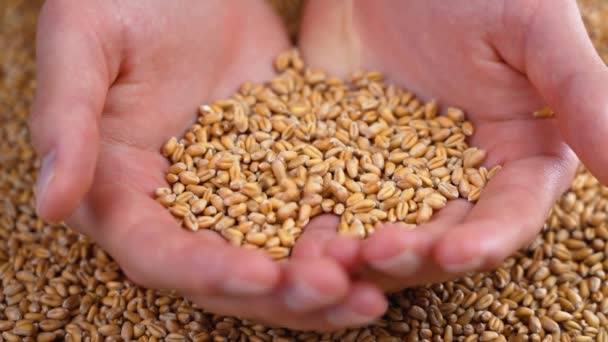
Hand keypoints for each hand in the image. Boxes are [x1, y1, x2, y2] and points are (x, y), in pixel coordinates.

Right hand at [30, 0, 385, 329]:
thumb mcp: (82, 45)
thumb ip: (66, 122)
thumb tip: (51, 204)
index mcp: (124, 191)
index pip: (160, 253)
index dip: (207, 270)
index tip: (260, 274)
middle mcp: (184, 205)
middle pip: (232, 270)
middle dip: (286, 291)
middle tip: (343, 294)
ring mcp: (240, 189)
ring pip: (283, 250)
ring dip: (329, 274)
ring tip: (377, 289)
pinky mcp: (286, 164)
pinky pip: (320, 204)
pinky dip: (353, 226)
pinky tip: (396, 237)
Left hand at [298, 0, 607, 290]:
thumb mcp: (533, 30)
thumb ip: (582, 97)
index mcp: (512, 155)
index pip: (508, 215)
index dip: (488, 240)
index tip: (458, 252)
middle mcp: (455, 175)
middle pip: (439, 237)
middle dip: (412, 254)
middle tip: (377, 254)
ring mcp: (393, 170)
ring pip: (380, 229)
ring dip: (357, 251)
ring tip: (328, 257)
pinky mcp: (341, 158)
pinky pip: (327, 199)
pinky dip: (312, 220)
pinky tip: (296, 237)